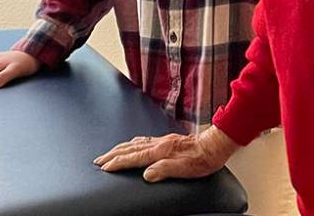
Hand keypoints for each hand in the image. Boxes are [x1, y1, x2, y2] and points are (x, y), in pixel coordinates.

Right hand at [93, 126, 239, 182]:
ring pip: (136, 143)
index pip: (134, 158)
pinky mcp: (167, 139)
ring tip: (109, 153)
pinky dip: (132, 143)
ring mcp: (163, 140)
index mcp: (162, 151)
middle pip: (130, 148)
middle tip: (99, 160)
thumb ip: (164, 170)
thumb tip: (146, 174)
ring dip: (120, 148)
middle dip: (113, 154)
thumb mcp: (185, 169)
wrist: (215, 145)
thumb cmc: (202, 159)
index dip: (118, 163)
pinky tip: (132, 144)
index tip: (104, 167)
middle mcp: (160, 143)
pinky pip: (144, 140)